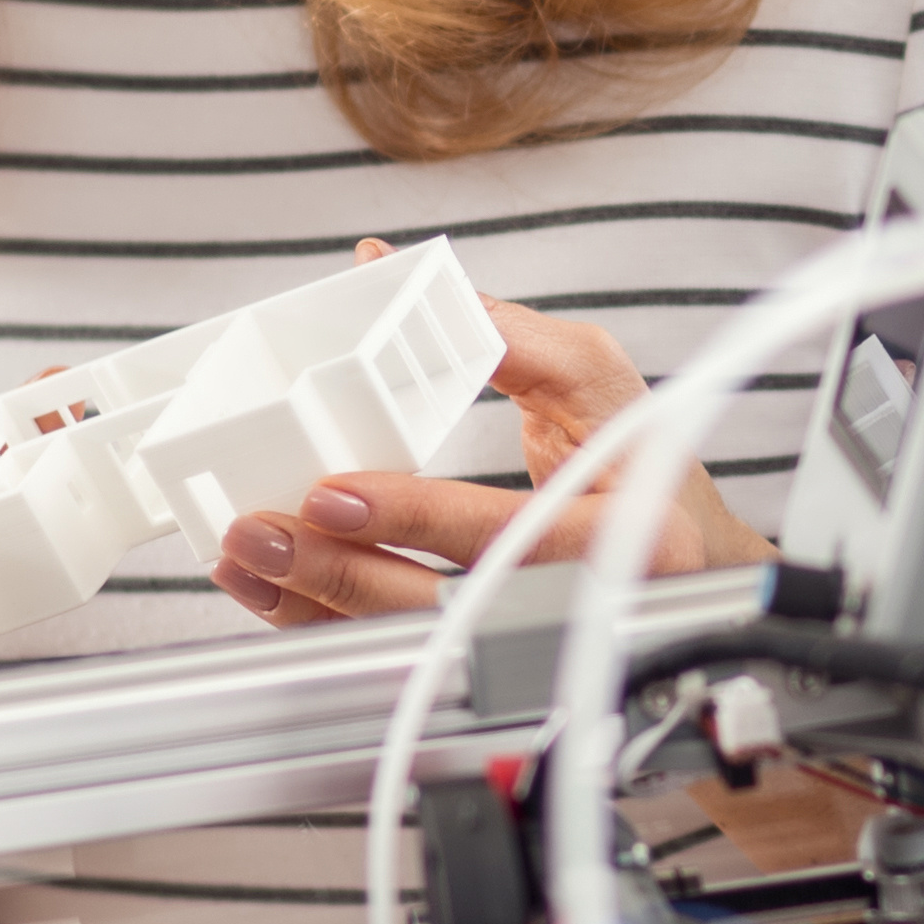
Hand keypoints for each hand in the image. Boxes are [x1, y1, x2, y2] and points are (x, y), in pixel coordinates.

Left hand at [208, 265, 775, 625]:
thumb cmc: (641, 457)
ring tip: (243, 559)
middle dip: (339, 573)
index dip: (415, 516)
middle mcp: (575, 603)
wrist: (680, 553)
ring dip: (314, 607)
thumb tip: (384, 272)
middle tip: (260, 534)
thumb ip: (494, 327)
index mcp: (618, 532)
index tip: (335, 496)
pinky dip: (325, 623)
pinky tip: (271, 591)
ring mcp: (525, 640)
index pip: (505, 531)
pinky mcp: (482, 651)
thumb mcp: (589, 374)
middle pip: (444, 605)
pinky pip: (396, 650)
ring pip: (408, 644)